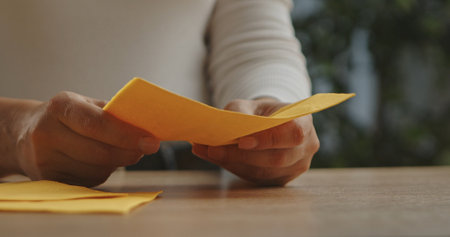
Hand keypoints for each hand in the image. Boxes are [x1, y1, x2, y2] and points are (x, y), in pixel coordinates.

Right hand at [15, 92, 159, 186]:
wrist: (25, 133)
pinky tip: (102, 163)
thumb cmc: (67, 117)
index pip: (97, 123)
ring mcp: (44, 158)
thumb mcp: (85, 104)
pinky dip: (103, 173)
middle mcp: (46, 132)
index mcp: (60, 106)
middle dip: (128, 152)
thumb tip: (146, 129)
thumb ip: (113, 114)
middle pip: (99, 152)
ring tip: (121, 152)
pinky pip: (88, 181)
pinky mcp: (48, 178)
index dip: (127, 135)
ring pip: (96, 169)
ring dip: (116, 164)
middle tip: (145, 149)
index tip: (151, 141)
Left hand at [192, 98, 319, 185]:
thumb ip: (239, 113)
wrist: (269, 123)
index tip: (242, 141)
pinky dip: (235, 169)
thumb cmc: (260, 112)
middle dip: (243, 156)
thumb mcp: (248, 105)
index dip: (269, 140)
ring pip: (265, 172)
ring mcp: (297, 166)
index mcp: (304, 121)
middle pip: (277, 158)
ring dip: (234, 164)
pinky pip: (258, 179)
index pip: (293, 134)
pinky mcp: (282, 179)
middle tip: (214, 150)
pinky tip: (216, 159)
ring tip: (208, 152)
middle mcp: (306, 147)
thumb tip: (224, 129)